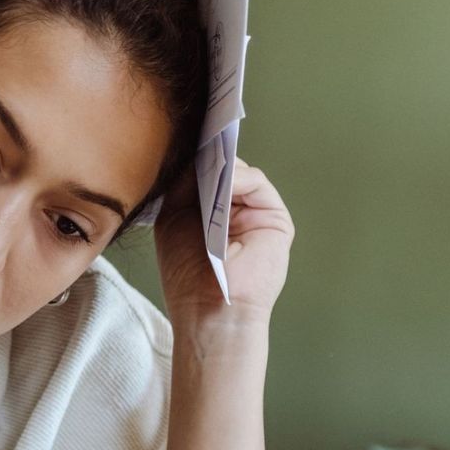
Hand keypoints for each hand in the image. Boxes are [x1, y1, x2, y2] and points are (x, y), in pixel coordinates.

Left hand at [154, 158, 294, 327]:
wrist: (208, 309)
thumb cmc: (186, 274)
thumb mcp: (174, 217)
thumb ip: (184, 184)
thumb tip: (193, 150)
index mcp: (210, 212)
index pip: (205, 174)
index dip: (195, 158)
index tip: (181, 140)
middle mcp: (234, 210)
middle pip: (223, 169)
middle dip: (207, 157)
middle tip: (193, 144)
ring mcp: (255, 214)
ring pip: (239, 173)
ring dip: (220, 166)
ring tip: (204, 166)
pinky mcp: (275, 219)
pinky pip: (256, 184)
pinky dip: (238, 177)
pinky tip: (221, 182)